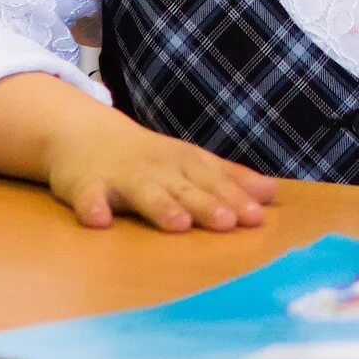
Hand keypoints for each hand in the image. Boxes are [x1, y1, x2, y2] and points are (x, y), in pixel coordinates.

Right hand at [43, 109, 278, 231]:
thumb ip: (229, 179)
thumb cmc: (149, 158)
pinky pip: (89, 197)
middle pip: (185, 188)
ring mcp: (122, 176)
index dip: (236, 198)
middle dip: (207, 204)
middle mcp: (158, 169)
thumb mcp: (191, 163)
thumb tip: (272, 193)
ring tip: (178, 224)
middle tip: (228, 222)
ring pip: (144, 192)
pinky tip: (99, 222)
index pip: (215, 182)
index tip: (258, 217)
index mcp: (186, 164)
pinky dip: (93, 207)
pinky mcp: (86, 184)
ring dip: (160, 206)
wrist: (87, 134)